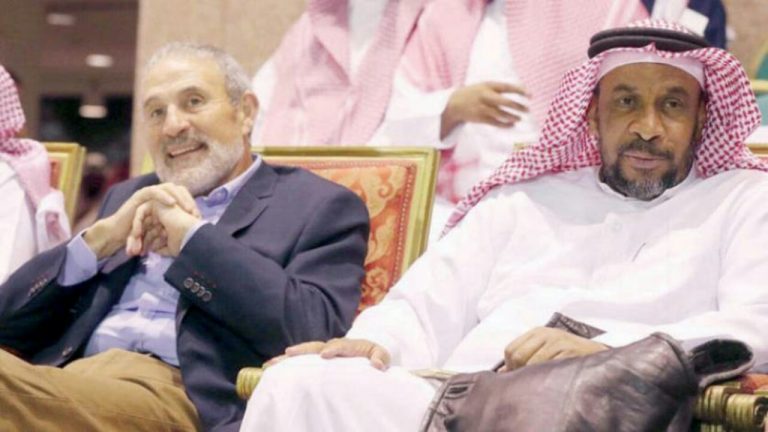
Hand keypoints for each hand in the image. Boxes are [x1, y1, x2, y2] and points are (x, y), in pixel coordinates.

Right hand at [84, 183, 199, 258]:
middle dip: (188, 200)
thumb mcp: (162, 231)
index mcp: (166, 202)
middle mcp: (159, 196)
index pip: (184, 197)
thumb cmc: (141, 235)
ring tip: (186, 207)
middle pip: (179, 190)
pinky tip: (172, 203)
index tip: (198, 217)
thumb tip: (193, 230)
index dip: (192, 205)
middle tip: (194, 212)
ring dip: (179, 197)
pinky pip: (153, 191)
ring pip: (168, 187)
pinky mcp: (139, 195)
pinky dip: (163, 196)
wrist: (119, 235)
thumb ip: (174, 227)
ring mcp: (149, 194)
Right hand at [264, 338, 390, 370]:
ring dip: (288, 357)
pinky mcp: (317, 358)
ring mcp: (323, 351)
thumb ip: (380, 358)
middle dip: (302, 349)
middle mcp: (332, 346)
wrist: (368, 349)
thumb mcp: (381, 355)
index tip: (325, 355)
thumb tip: (376, 365)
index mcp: (348, 345)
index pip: (339, 345)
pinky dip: (287, 363)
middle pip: (315, 346)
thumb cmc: (374, 354)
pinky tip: (272, 368)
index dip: (333, 349)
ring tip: (271, 362)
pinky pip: (301, 360)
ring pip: (305, 352)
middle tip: (288, 353)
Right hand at [440, 81, 528, 138]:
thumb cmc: (473, 93)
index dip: (520, 90)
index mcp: (488, 85)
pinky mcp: (480, 118)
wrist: (454, 103)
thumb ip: (498, 89)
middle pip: (505, 102)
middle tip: (528, 110)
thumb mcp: (484, 86)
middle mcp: (485, 96)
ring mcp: (482, 108)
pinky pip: (495, 122)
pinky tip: (512, 125)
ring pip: (501, 114)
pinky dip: (505, 124)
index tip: (530, 95)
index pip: (507, 87)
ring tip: (520, 118)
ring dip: (512, 117)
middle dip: (518, 106)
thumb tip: (518, 90)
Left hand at [500, 327, 607, 371]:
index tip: (519, 377)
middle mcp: (546, 334)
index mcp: (537, 332)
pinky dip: (547, 378)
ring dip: (534, 377)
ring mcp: (558, 342)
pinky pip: (548, 368)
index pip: (510, 350)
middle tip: (531, 381)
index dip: (510, 367)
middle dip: (519, 372)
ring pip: (531, 364)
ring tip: (544, 382)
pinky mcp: (569, 352)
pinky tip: (553, 380)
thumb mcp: (547, 349)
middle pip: (517, 356)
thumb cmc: (570, 355)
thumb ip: (525, 357)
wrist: (600, 355)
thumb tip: (502, 373)